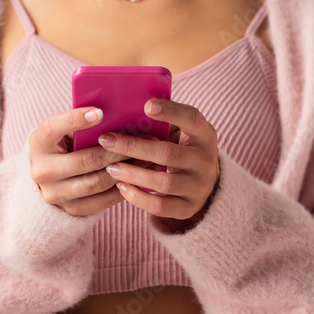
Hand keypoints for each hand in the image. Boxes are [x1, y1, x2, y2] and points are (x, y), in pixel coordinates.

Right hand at [29, 106, 135, 216]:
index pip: (53, 127)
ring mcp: (55, 194)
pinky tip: (141, 176)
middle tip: (144, 139)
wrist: (54, 177)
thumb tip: (118, 112)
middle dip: (118, 149)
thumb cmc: (68, 144)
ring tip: (149, 157)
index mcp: (38, 143)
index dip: (75, 119)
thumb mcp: (67, 131)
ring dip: (127, 169)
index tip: (100, 112)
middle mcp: (42, 170)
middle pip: (85, 160)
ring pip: (98, 182)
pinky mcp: (72, 209)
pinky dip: (124, 187)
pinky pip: (103, 200)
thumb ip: (85, 124)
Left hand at [98, 98, 219, 227]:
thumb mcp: (181, 133)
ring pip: (164, 182)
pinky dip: (139, 197)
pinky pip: (161, 206)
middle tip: (106, 141)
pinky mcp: (188, 208)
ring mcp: (199, 186)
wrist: (202, 185)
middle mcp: (206, 161)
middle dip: (134, 147)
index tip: (147, 105)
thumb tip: (125, 112)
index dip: (171, 111)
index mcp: (205, 135)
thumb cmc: (181, 150)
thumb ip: (161, 123)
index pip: (192, 119)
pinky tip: (121, 187)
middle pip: (168, 153)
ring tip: (110, 168)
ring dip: (134, 174)